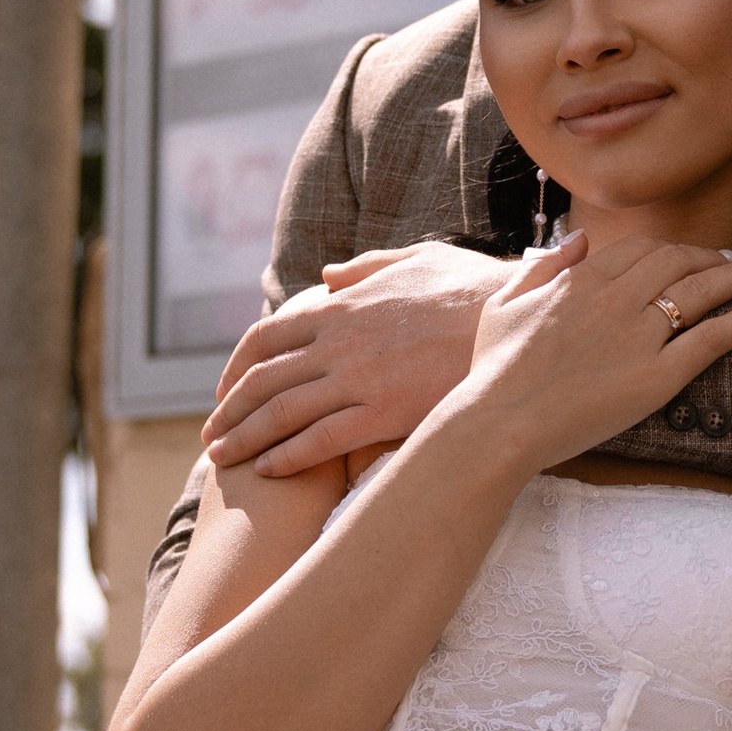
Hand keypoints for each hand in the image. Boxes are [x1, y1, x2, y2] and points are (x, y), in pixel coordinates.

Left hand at [201, 243, 496, 476]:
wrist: (520, 317)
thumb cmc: (475, 288)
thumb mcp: (417, 259)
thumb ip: (366, 267)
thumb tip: (325, 276)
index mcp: (343, 305)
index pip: (267, 337)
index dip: (237, 367)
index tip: (226, 390)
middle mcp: (340, 341)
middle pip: (263, 379)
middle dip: (229, 409)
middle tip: (211, 435)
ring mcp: (360, 378)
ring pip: (282, 412)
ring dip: (244, 437)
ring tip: (221, 458)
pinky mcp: (386, 412)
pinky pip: (321, 439)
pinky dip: (288, 456)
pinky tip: (270, 471)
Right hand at [456, 228, 731, 475]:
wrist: (498, 423)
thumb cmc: (495, 370)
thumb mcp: (505, 303)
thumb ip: (544, 265)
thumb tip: (581, 238)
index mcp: (581, 279)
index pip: (642, 250)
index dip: (676, 249)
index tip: (695, 254)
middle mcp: (615, 298)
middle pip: (678, 261)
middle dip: (714, 255)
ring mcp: (638, 335)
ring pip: (700, 292)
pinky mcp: (657, 376)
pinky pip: (711, 339)